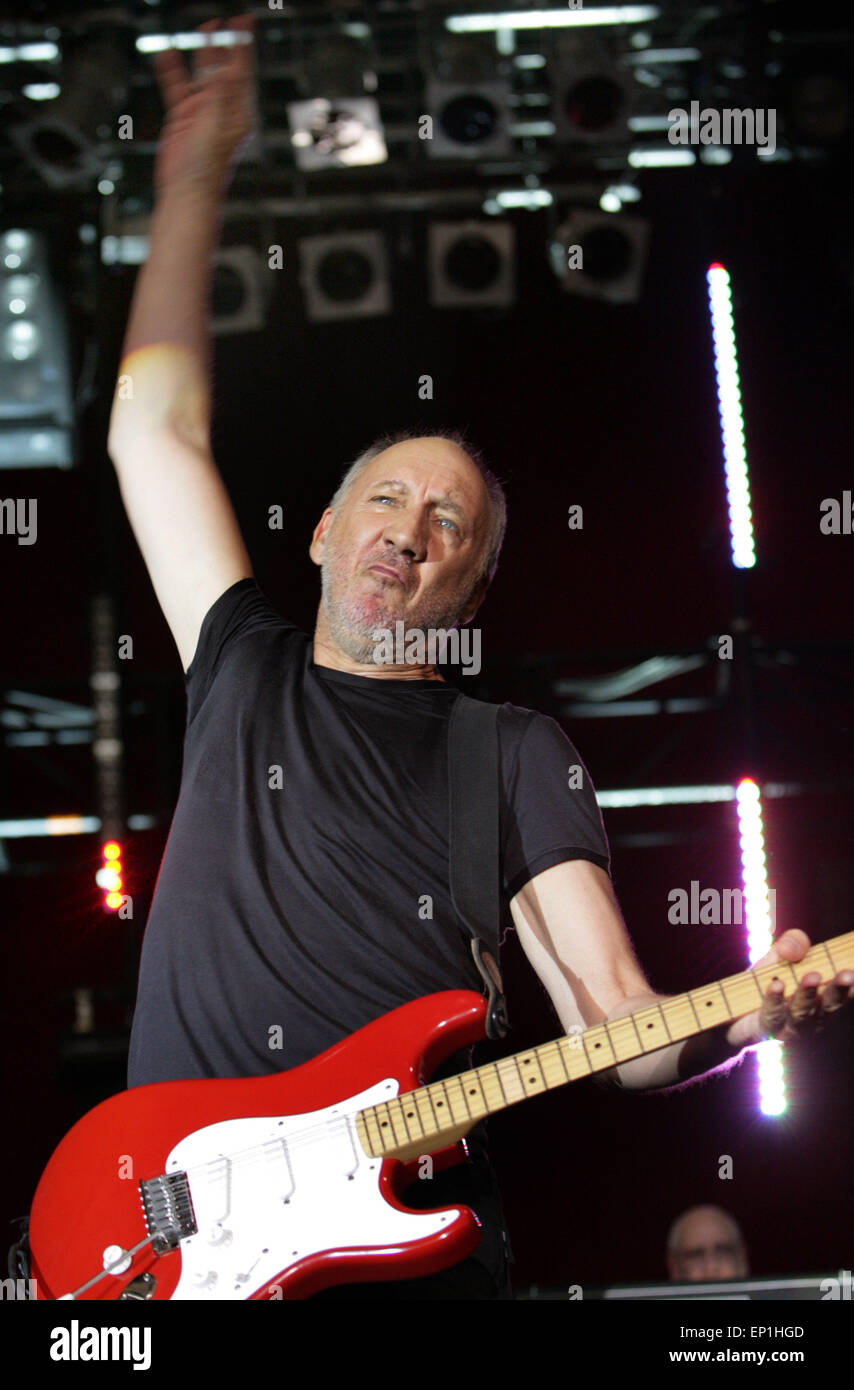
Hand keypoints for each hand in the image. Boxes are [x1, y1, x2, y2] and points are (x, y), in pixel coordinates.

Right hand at [152, 13, 255, 196]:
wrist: (186, 191)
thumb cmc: (207, 168)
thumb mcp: (216, 124)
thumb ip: (220, 94)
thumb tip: (227, 67)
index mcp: (238, 112)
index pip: (242, 71)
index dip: (242, 45)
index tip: (244, 21)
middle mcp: (222, 109)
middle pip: (222, 68)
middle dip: (221, 44)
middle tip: (220, 20)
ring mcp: (202, 112)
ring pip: (200, 74)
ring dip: (199, 53)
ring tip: (199, 29)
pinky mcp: (183, 117)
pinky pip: (176, 87)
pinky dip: (172, 71)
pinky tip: (167, 54)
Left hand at [726, 928, 853, 1049]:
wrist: (732, 1007)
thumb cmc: (765, 980)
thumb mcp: (780, 956)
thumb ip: (792, 944)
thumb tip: (794, 949)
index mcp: (821, 1000)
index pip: (842, 994)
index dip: (852, 986)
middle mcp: (812, 1018)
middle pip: (829, 1005)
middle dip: (838, 989)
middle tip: (847, 974)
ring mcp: (790, 1028)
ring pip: (802, 1013)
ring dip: (808, 994)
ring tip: (813, 976)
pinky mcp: (766, 1029)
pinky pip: (772, 1015)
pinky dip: (774, 999)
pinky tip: (776, 985)